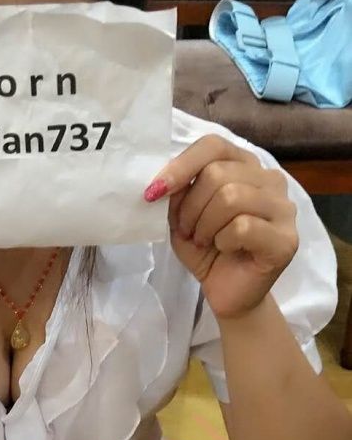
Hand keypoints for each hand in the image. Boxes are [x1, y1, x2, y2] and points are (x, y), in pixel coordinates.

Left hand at [143, 134, 298, 319]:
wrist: (228, 294)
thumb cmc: (207, 251)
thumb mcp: (182, 217)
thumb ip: (178, 193)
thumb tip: (166, 179)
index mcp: (245, 167)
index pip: (213, 145)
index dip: (181, 165)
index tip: (153, 192)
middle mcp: (270, 180)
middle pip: (218, 173)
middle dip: (190, 206)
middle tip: (187, 230)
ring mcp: (283, 208)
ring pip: (231, 197)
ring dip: (204, 224)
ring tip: (203, 241)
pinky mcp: (286, 239)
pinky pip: (243, 227)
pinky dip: (222, 241)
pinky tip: (225, 251)